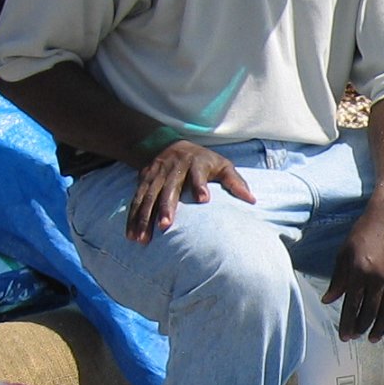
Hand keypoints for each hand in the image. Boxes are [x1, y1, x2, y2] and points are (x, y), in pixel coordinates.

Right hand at [126, 141, 254, 241]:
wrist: (168, 145)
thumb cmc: (203, 161)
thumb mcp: (222, 165)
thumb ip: (235, 182)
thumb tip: (252, 200)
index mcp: (195, 163)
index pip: (197, 174)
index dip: (199, 185)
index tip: (203, 199)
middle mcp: (173, 168)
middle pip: (169, 188)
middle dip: (165, 206)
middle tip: (165, 226)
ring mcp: (156, 176)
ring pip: (149, 197)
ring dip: (143, 217)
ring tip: (142, 238)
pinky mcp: (143, 182)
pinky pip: (136, 201)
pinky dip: (132, 218)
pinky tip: (131, 235)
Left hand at [324, 196, 383, 341]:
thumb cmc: (364, 231)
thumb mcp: (344, 252)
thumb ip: (337, 278)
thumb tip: (328, 300)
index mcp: (359, 272)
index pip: (351, 305)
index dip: (347, 322)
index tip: (343, 335)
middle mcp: (378, 278)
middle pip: (369, 312)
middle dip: (360, 328)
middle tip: (354, 337)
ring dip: (379, 328)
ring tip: (372, 338)